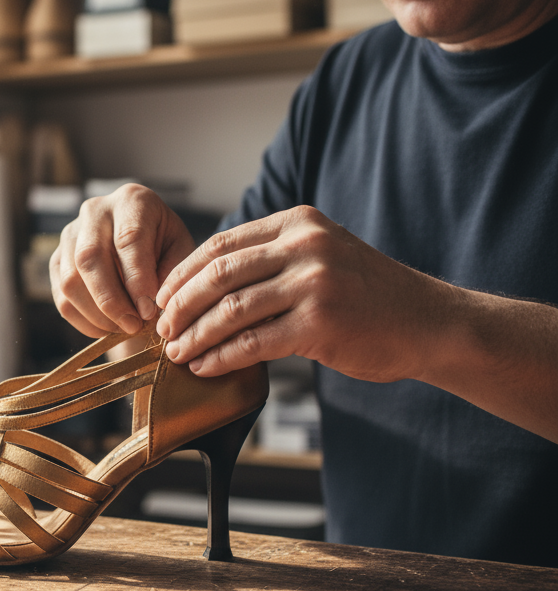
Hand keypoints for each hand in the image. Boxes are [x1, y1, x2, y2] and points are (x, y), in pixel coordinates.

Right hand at [49, 184, 194, 336]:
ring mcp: (69, 235)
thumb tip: (149, 305)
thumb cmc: (165, 248)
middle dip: (112, 300)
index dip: (137, 279)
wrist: (141, 245)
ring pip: (71, 281)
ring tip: (125, 328)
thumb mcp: (180, 252)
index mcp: (132, 201)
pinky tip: (109, 327)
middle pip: (90, 257)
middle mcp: (94, 211)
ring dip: (98, 314)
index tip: (149, 311)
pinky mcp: (57, 261)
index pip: (128, 239)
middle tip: (135, 326)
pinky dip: (85, 321)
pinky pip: (62, 299)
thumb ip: (171, 273)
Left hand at [156, 205, 440, 381]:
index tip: (162, 297)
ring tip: (176, 352)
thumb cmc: (368, 296)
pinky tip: (205, 366)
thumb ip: (272, 258)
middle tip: (162, 329)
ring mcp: (314, 283)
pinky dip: (221, 356)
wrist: (428, 322)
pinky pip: (253, 342)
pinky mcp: (320, 323)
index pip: (221, 245)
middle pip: (218, 275)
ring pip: (230, 310)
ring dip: (195, 335)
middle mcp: (305, 246)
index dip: (183, 273)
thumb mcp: (321, 255)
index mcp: (297, 224)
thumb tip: (203, 283)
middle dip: (181, 305)